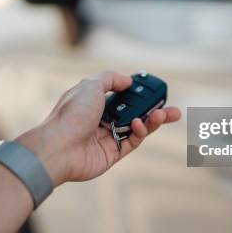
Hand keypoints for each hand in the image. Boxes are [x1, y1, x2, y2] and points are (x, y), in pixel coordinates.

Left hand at [17, 71, 180, 186]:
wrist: (58, 148)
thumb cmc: (70, 115)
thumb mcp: (91, 85)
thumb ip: (111, 78)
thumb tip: (128, 80)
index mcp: (94, 101)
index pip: (121, 94)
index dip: (138, 92)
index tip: (154, 89)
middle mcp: (101, 118)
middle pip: (134, 112)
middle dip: (154, 109)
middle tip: (173, 108)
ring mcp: (107, 137)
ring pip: (137, 127)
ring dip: (153, 120)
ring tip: (165, 115)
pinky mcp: (112, 154)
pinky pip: (132, 142)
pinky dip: (140, 132)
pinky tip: (141, 124)